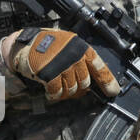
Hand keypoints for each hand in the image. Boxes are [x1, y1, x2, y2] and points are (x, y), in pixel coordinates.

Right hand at [2, 27, 120, 101]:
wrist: (26, 44)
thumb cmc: (48, 45)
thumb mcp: (70, 45)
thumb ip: (82, 59)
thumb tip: (94, 80)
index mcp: (82, 48)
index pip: (99, 67)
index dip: (108, 82)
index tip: (113, 92)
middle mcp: (74, 56)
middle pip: (85, 83)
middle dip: (79, 88)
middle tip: (69, 86)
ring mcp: (62, 66)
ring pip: (72, 89)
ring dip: (65, 92)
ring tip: (57, 86)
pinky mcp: (50, 74)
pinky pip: (57, 92)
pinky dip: (54, 95)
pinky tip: (50, 91)